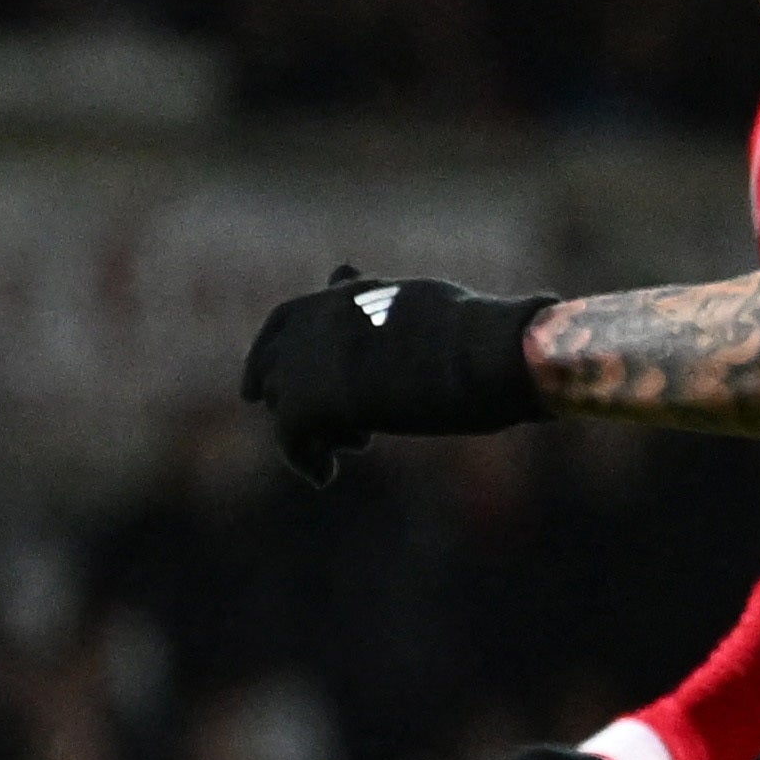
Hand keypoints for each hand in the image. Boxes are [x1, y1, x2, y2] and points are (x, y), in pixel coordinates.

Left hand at [241, 269, 549, 481]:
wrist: (489, 354)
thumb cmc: (482, 333)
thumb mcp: (426, 306)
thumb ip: (384, 300)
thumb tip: (365, 283)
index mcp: (353, 294)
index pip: (292, 316)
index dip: (277, 346)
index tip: (269, 372)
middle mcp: (322, 319)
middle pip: (274, 358)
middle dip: (279, 389)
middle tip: (288, 421)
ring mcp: (313, 357)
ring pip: (284, 400)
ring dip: (308, 427)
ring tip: (351, 444)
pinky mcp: (313, 400)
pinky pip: (290, 437)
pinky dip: (305, 460)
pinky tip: (325, 476)